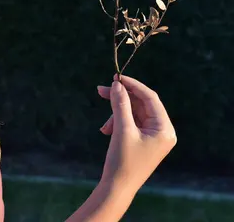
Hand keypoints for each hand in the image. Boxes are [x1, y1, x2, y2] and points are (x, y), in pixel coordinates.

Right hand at [96, 74, 176, 192]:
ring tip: (104, 127)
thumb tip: (117, 84)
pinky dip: (117, 122)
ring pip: (133, 112)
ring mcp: (153, 136)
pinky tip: (106, 131)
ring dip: (116, 114)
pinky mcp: (143, 140)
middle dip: (121, 98)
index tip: (115, 77)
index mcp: (164, 129)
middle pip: (141, 104)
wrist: (117, 187)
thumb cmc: (122, 160)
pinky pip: (130, 122)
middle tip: (101, 90)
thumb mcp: (121, 130)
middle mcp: (162, 131)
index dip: (132, 85)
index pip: (150, 98)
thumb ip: (120, 105)